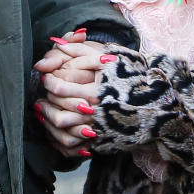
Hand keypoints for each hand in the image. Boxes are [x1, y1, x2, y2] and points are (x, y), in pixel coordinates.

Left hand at [33, 36, 115, 156]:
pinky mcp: (99, 143)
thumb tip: (54, 44)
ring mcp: (98, 132)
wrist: (150, 101)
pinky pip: (72, 148)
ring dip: (49, 122)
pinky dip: (59, 141)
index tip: (47, 77)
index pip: (59, 88)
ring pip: (63, 134)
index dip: (49, 81)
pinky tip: (53, 129)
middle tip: (43, 94)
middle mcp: (96, 114)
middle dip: (46, 103)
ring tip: (43, 110)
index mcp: (96, 92)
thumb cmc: (124, 74)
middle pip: (58, 113)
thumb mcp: (103, 55)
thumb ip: (77, 48)